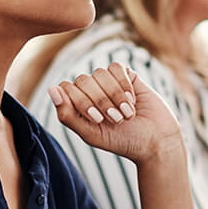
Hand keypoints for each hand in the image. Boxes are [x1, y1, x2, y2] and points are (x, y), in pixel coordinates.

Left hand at [47, 63, 181, 164]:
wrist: (155, 141)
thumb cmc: (122, 141)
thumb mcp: (91, 134)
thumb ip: (68, 115)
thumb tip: (52, 89)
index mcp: (78, 105)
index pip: (66, 88)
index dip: (81, 101)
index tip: (98, 119)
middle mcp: (91, 91)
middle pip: (83, 80)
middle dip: (100, 101)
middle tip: (116, 119)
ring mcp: (109, 82)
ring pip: (100, 73)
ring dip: (114, 96)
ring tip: (126, 113)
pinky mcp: (127, 75)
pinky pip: (116, 67)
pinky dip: (124, 85)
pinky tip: (133, 100)